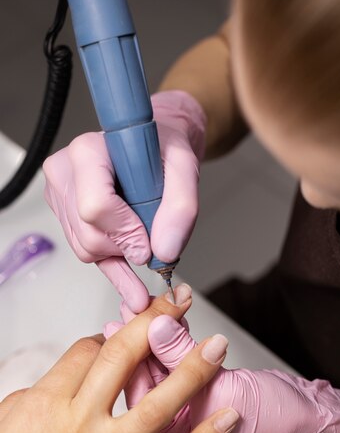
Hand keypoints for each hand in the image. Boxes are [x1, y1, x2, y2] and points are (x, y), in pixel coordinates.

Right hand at [43, 90, 205, 312]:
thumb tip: (165, 250)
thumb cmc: (162, 149)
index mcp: (88, 152)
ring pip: (86, 249)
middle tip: (153, 238)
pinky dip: (115, 268)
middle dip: (126, 247)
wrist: (152, 146)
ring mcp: (61, 194)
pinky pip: (86, 253)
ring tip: (146, 243)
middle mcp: (65, 172)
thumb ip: (181, 207)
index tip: (149, 241)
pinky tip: (132, 286)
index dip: (126, 232)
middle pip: (89, 235)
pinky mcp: (65, 214)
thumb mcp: (185, 167)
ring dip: (121, 255)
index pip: (95, 207)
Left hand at [122, 315, 339, 432]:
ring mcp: (185, 414)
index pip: (139, 394)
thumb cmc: (274, 420)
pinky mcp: (198, 394)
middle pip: (146, 379)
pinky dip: (176, 341)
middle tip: (134, 306)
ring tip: (148, 305)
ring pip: (161, 369)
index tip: (126, 317)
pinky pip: (179, 365)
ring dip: (157, 335)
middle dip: (141, 338)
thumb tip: (155, 326)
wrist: (311, 420)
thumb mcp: (223, 388)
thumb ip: (185, 357)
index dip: (132, 351)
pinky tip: (168, 319)